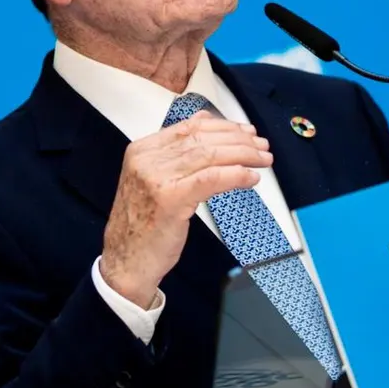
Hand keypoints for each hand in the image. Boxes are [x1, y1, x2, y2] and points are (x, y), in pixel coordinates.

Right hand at [101, 112, 271, 307]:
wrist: (126, 261)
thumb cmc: (143, 226)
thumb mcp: (155, 182)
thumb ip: (176, 156)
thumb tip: (205, 127)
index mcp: (142, 150)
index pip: (189, 126)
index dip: (224, 126)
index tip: (245, 132)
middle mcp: (147, 159)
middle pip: (203, 138)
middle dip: (239, 140)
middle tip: (261, 147)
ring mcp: (157, 177)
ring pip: (210, 155)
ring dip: (243, 155)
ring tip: (262, 160)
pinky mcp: (170, 197)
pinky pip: (211, 178)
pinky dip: (235, 174)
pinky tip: (250, 177)